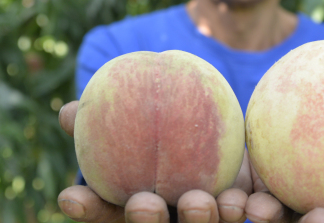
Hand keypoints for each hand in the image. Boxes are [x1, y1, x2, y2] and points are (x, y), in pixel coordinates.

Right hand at [57, 100, 250, 222]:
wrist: (237, 136)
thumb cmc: (173, 129)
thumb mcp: (141, 118)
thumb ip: (103, 118)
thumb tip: (67, 111)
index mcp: (144, 205)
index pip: (108, 211)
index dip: (89, 208)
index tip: (69, 197)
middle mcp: (176, 220)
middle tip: (144, 203)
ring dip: (201, 221)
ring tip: (200, 203)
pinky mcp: (255, 216)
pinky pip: (257, 220)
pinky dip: (257, 216)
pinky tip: (255, 206)